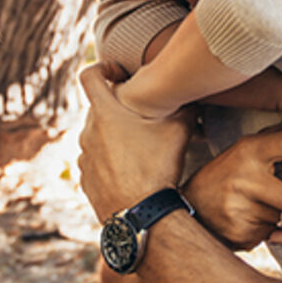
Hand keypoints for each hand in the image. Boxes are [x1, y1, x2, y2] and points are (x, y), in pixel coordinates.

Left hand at [78, 63, 194, 221]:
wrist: (140, 214)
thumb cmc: (158, 168)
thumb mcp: (179, 133)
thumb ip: (186, 109)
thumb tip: (197, 98)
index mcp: (105, 114)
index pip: (89, 75)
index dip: (102, 67)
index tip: (118, 74)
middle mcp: (87, 132)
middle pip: (98, 109)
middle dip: (118, 110)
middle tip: (142, 118)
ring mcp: (84, 157)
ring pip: (97, 136)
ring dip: (114, 137)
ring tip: (139, 148)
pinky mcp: (85, 179)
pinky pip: (96, 161)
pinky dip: (110, 161)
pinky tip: (132, 170)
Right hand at [184, 130, 281, 249]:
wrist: (187, 209)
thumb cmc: (228, 179)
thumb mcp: (245, 154)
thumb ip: (276, 149)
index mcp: (250, 149)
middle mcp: (246, 173)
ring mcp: (242, 203)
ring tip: (269, 213)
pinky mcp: (241, 229)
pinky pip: (274, 233)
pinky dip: (272, 233)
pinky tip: (253, 224)